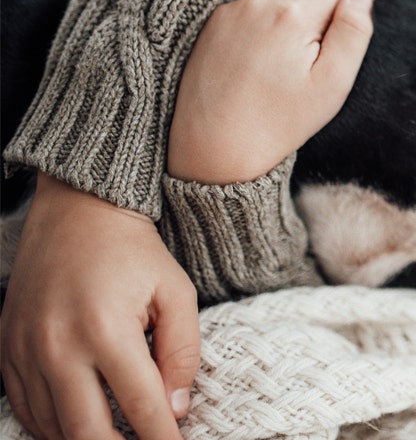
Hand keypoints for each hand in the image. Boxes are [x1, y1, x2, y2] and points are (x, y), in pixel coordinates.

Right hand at [1, 173, 199, 438]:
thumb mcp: (177, 294)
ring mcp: (26, 350)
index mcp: (107, 330)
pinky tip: (80, 429)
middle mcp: (59, 346)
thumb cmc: (136, 254)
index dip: (163, 438)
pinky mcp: (7, 349)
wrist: (78, 214)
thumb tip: (176, 408)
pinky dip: (52, 427)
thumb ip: (183, 352)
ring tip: (117, 438)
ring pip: (53, 427)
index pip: (141, 406)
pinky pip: (25, 408)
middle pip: (88, 432)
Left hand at [167, 0, 373, 184]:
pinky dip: (264, 31)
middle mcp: (259, 2)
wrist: (216, 147)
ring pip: (281, 2)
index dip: (348, 17)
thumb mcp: (332, 83)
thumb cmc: (280, 121)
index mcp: (293, 15)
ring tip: (281, 69)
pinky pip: (254, 14)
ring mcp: (232, 11)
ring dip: (290, 25)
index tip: (337, 51)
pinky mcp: (214, 23)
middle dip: (318, 20)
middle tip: (308, 67)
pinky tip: (260, 66)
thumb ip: (353, 33)